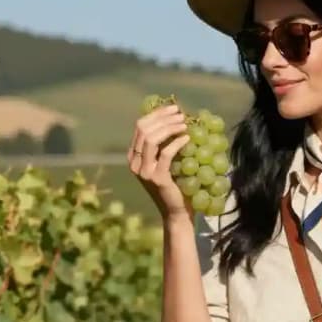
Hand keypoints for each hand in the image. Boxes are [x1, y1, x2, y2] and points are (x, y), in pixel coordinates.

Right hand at [128, 104, 192, 221]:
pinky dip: (177, 142)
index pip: (141, 126)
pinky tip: (187, 138)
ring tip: (185, 124)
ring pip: (152, 138)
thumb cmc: (175, 186)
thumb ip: (164, 144)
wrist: (177, 212)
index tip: (173, 108)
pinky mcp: (157, 178)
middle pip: (144, 129)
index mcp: (134, 156)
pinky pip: (166, 153)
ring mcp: (144, 171)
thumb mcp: (166, 162)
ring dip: (169, 127)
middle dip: (163, 117)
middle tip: (181, 114)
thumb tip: (175, 117)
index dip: (157, 114)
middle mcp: (135, 163)